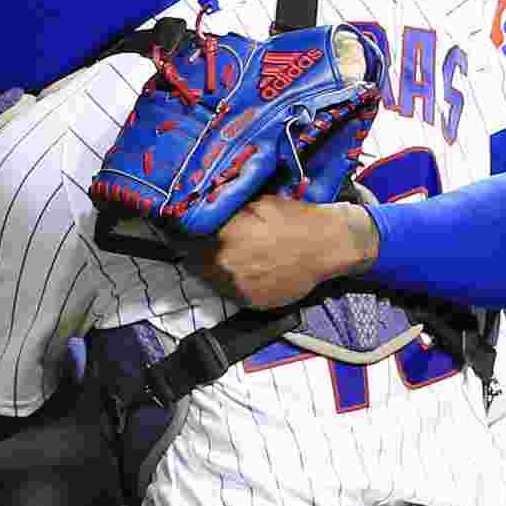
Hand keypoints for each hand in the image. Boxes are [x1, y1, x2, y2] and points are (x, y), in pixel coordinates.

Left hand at [185, 197, 378, 308]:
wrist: (326, 244)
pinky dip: (234, 284)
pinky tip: (247, 271)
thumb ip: (225, 211)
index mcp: (219, 234)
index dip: (180, 235)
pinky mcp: (250, 302)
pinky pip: (231, 293)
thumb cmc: (292, 218)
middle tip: (207, 245)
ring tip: (230, 259)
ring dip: (213, 270)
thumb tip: (201, 211)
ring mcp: (236, 286)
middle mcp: (223, 263)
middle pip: (193, 261)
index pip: (182, 240)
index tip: (179, 232)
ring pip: (210, 279)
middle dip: (199, 252)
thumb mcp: (254, 203)